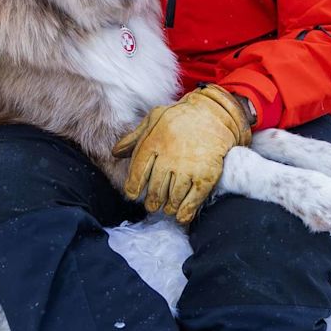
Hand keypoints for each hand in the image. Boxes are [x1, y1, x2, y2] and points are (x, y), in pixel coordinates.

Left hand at [114, 85, 252, 223]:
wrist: (215, 114)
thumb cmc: (181, 117)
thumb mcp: (154, 119)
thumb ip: (134, 137)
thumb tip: (115, 152)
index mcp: (154, 143)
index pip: (137, 173)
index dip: (133, 187)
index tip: (132, 194)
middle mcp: (170, 157)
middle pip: (154, 189)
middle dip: (152, 201)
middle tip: (152, 204)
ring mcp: (189, 168)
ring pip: (172, 197)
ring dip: (167, 207)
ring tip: (166, 208)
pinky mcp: (206, 175)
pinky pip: (193, 200)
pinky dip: (185, 211)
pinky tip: (181, 216)